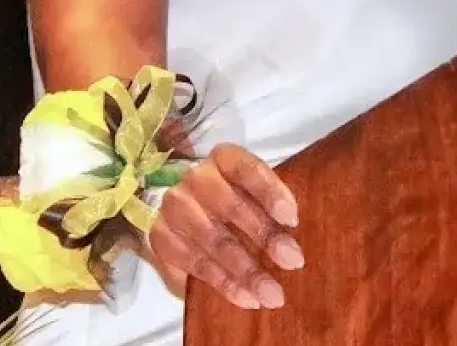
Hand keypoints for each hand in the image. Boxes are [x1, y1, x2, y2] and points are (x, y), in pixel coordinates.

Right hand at [148, 143, 304, 308]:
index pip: (247, 170)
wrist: (186, 212)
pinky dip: (224, 284)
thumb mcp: (254, 193)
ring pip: (214, 241)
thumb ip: (270, 203)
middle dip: (265, 237)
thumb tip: (295, 231)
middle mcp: (195, 178)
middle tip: (293, 262)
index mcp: (223, 158)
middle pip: (232, 207)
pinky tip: (246, 297)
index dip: (270, 193)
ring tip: (272, 294)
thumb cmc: (235, 200)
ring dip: (246, 271)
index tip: (292, 219)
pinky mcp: (161, 238)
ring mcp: (174, 208)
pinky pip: (196, 264)